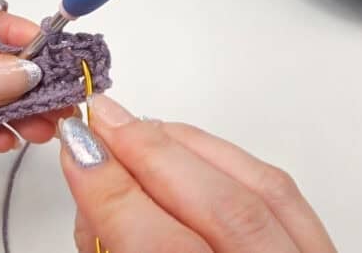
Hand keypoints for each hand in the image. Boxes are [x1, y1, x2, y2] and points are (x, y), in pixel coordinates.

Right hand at [58, 95, 336, 252]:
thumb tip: (94, 195)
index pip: (164, 252)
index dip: (113, 193)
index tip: (78, 151)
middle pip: (221, 211)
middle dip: (150, 153)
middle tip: (100, 121)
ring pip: (260, 191)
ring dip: (190, 147)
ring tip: (137, 126)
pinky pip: (283, 192)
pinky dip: (230, 158)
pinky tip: (191, 144)